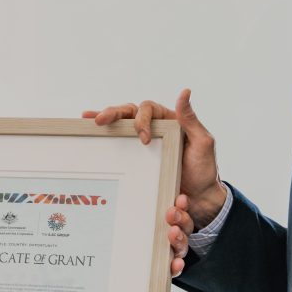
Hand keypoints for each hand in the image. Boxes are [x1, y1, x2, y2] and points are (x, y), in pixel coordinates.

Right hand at [84, 89, 226, 270]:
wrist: (200, 199)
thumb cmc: (204, 170)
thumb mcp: (202, 142)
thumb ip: (191, 119)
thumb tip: (185, 92)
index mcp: (169, 121)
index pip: (148, 108)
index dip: (141, 118)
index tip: (143, 137)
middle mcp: (154, 129)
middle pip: (129, 113)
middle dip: (113, 113)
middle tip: (99, 120)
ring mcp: (143, 144)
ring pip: (121, 125)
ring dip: (104, 120)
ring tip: (87, 120)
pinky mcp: (137, 160)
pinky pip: (120, 145)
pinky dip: (105, 138)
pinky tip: (92, 135)